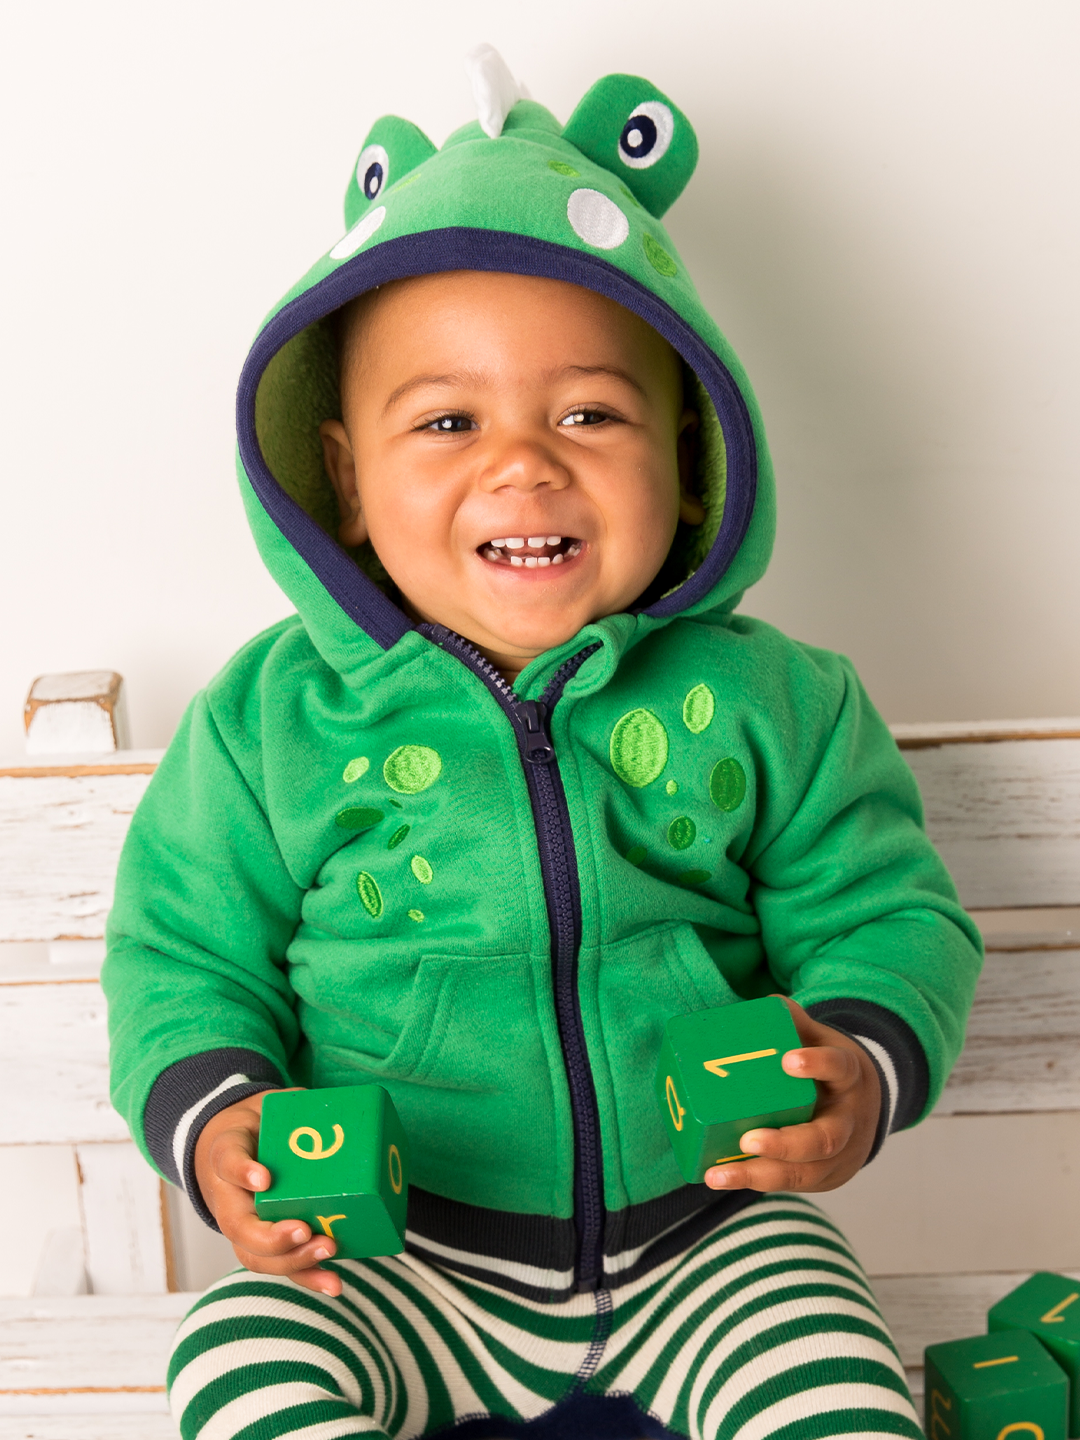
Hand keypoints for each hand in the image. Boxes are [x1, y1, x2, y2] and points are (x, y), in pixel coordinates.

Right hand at [193, 1089, 341, 1296]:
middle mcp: (230, 1199)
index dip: (243, 1171)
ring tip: (326, 1252)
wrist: (233, 1146)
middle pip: (240, 1228)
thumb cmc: (257, 1126)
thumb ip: (296, 1104)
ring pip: (257, 1257)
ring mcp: (246, 1226)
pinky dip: (308, 1278)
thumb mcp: (269, 1105)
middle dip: (272, 1236)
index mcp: (226, 1156)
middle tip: (303, 1229)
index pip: (228, 1162)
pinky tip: (334, 1285)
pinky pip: (283, 1266)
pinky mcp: (269, 1242)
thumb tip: (334, 1105)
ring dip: (293, 1262)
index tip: (263, 1176)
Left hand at [704, 997, 880, 1193]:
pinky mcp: (823, 1177)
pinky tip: (720, 1177)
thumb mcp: (820, 1040)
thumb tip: (761, 1006)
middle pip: (825, 1139)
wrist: (865, 1106)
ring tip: (719, 1174)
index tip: (788, 1061)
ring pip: (806, 1173)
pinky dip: (756, 1181)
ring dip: (761, 1175)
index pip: (840, 1068)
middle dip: (785, 1144)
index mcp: (849, 1078)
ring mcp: (839, 1156)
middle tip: (748, 1139)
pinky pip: (791, 1185)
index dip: (817, 1065)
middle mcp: (849, 1121)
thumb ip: (793, 1023)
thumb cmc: (829, 1068)